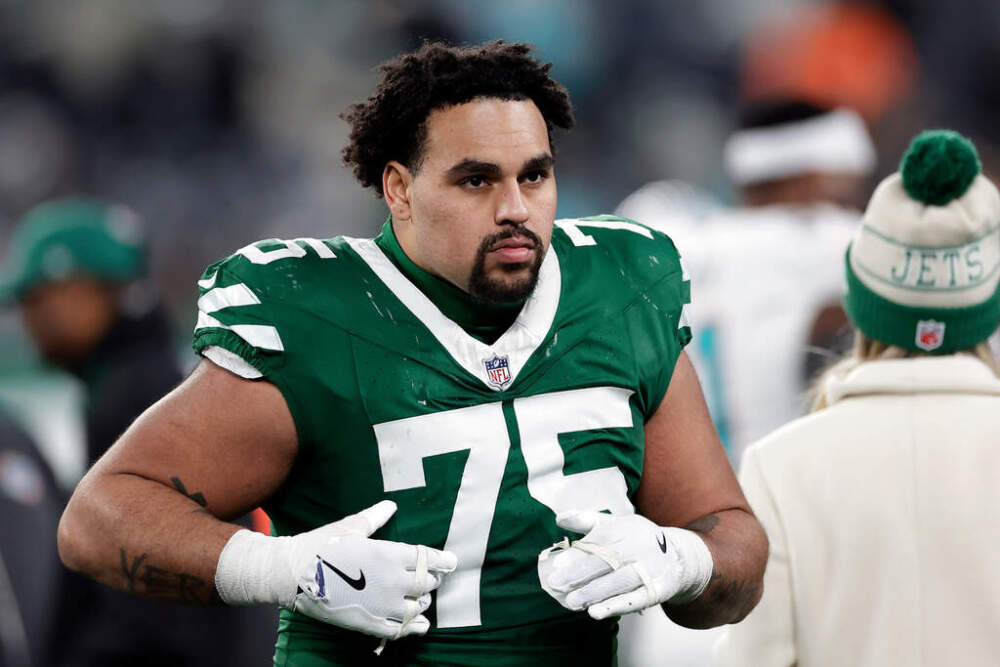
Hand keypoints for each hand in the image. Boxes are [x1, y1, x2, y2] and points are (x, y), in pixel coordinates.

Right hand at [215, 500, 457, 638]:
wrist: (292, 574)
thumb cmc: (321, 545)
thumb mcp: (351, 527)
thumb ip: (375, 517)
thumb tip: (391, 505)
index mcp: (389, 554)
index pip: (428, 558)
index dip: (443, 560)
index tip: (453, 561)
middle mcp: (391, 580)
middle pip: (427, 583)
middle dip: (432, 579)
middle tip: (432, 577)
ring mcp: (382, 605)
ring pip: (417, 607)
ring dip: (423, 602)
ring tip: (422, 598)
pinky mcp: (369, 623)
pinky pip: (400, 630)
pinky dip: (413, 627)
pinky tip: (418, 624)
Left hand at [537, 510, 711, 619]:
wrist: (679, 556)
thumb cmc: (637, 539)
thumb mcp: (616, 524)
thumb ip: (586, 520)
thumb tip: (559, 519)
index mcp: (626, 528)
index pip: (600, 540)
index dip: (578, 553)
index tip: (557, 565)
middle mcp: (640, 545)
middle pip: (607, 561)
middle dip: (579, 575)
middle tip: (556, 586)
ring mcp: (652, 567)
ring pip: (620, 581)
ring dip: (595, 593)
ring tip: (572, 602)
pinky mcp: (660, 588)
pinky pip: (637, 599)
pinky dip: (616, 606)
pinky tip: (597, 612)